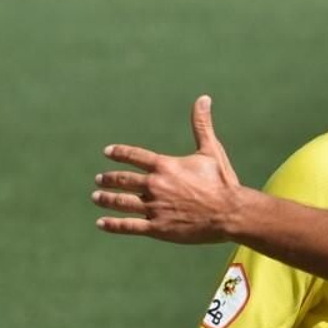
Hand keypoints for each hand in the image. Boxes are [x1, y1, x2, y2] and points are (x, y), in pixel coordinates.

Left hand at [93, 95, 243, 242]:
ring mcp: (154, 208)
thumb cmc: (223, 182)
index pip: (134, 156)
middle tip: (99, 179)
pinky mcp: (158, 228)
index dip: (119, 153)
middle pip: (122, 180)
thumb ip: (202, 125)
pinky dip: (113, 225)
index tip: (108, 152)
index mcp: (165, 166)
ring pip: (121, 202)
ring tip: (97, 197)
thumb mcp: (211, 151)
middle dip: (108, 179)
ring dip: (106, 199)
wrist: (230, 213)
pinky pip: (129, 226)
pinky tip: (101, 223)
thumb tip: (203, 99)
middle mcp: (155, 185)